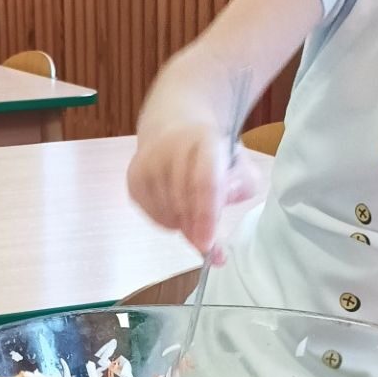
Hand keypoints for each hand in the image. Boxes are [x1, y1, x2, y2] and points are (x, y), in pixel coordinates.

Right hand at [127, 124, 262, 255]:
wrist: (174, 133)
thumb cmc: (212, 154)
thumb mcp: (239, 163)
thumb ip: (243, 183)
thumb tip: (227, 199)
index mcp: (204, 140)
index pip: (204, 182)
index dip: (206, 216)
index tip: (207, 244)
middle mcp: (170, 147)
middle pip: (183, 202)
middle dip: (196, 229)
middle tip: (207, 240)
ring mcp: (148, 162)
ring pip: (166, 212)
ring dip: (183, 225)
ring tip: (194, 215)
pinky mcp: (134, 177)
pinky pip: (152, 215)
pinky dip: (168, 222)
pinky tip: (177, 208)